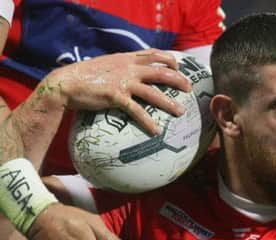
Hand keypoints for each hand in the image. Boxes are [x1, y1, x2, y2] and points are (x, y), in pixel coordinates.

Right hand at [43, 48, 191, 133]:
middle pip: (161, 72)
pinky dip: (148, 121)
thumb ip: (123, 65)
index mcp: (126, 58)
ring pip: (153, 92)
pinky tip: (156, 131)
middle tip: (189, 89)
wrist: (67, 83)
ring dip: (169, 103)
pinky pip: (136, 110)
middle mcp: (128, 68)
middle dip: (178, 80)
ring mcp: (123, 82)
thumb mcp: (108, 64)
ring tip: (181, 112)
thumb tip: (136, 72)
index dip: (169, 59)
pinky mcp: (116, 96)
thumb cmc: (87, 76)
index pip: (153, 54)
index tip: (179, 67)